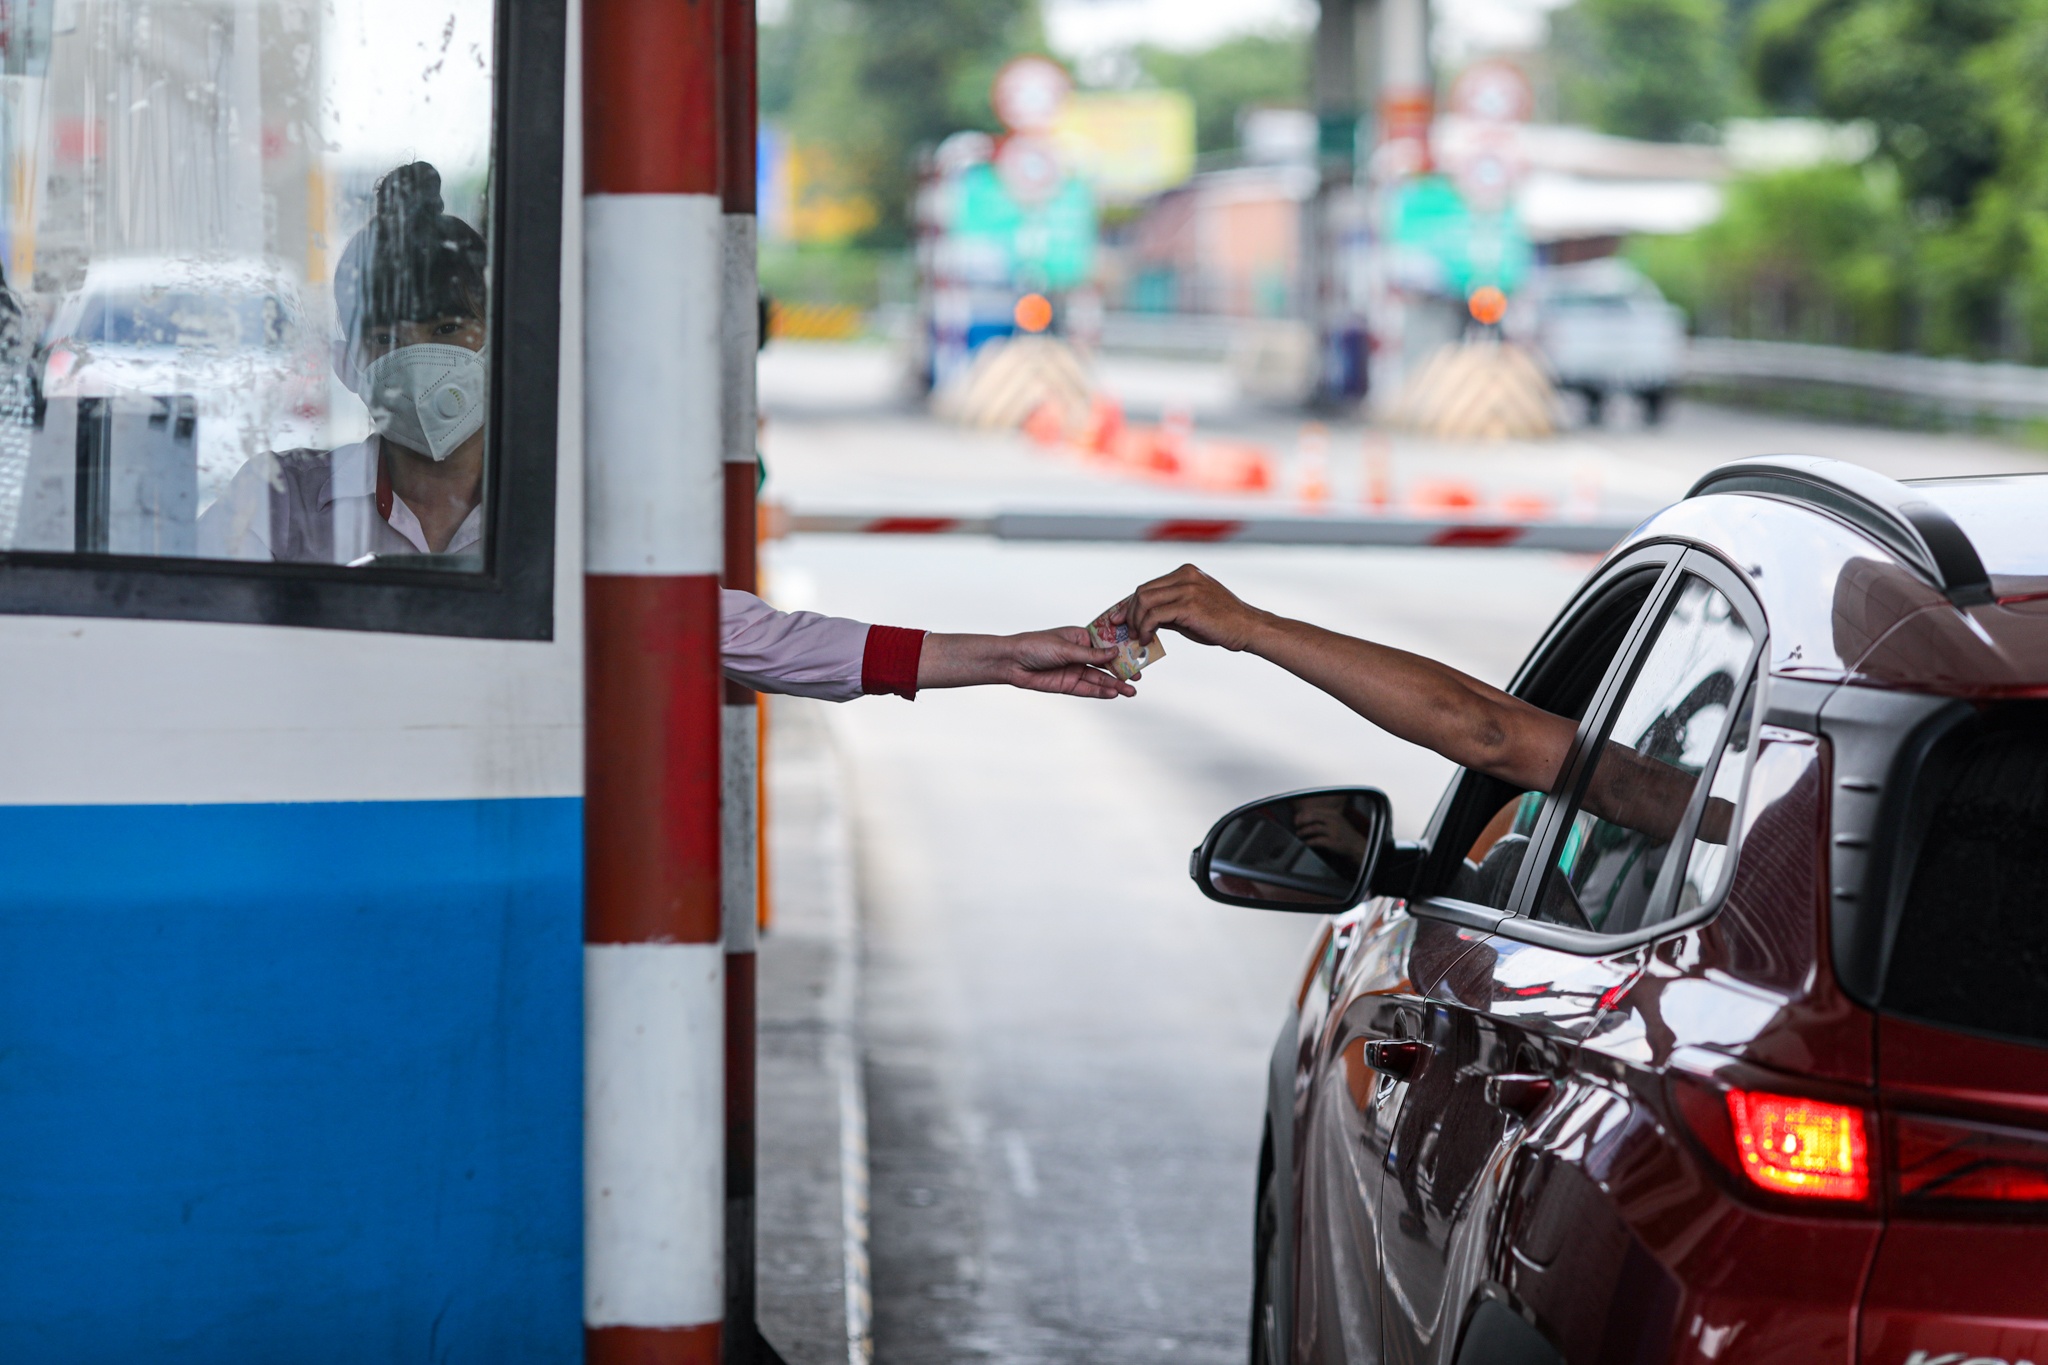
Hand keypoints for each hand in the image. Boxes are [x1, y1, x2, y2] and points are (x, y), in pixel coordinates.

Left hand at [918, 628, 1135, 698]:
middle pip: (1106, 664)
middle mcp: (1080, 654)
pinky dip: (1100, 692)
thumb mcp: (1065, 648)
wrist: (1011, 662)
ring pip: (1099, 679)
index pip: (1106, 644)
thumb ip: (1090, 654)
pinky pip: (1087, 689)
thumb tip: (1114, 654)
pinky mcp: (1067, 685)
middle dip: (1122, 671)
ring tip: (1130, 691)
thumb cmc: (1034, 646)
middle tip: (1138, 677)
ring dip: (1115, 684)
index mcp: (1081, 638)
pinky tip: (1114, 693)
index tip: (1138, 654)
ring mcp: (1075, 670)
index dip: (1122, 650)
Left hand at [1120, 563, 1270, 650]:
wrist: (1247, 628)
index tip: (1119, 618)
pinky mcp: (1188, 604)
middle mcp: (1185, 576)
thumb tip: (1143, 619)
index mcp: (1185, 573)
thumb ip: (1168, 610)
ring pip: (1144, 601)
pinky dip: (1145, 628)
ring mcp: (1187, 588)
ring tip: (1138, 638)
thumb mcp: (1190, 611)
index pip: (1148, 586)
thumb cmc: (1220, 623)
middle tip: (1125, 631)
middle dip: (1128, 613)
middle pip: (1142, 591)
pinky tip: (1147, 639)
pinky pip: (1154, 615)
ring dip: (1136, 622)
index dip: (1129, 603)